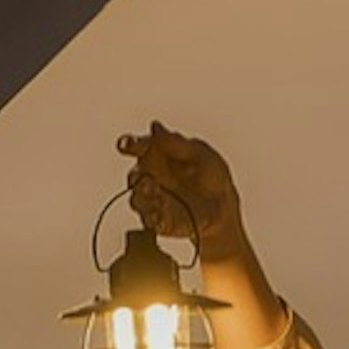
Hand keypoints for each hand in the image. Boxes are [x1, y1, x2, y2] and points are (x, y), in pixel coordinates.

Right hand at [119, 122, 249, 274]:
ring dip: (144, 197)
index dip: (129, 144)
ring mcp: (153, 201)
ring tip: (156, 194)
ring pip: (138, 200)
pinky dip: (154, 218)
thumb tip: (155, 127)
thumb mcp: (197, 152)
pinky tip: (162, 214)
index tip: (125, 144)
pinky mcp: (160, 221)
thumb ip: (174, 142)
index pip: (137, 148)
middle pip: (134, 176)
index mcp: (155, 156)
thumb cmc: (209, 174)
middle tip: (146, 176)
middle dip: (136, 176)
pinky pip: (151, 221)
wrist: (223, 204)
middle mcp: (149, 178)